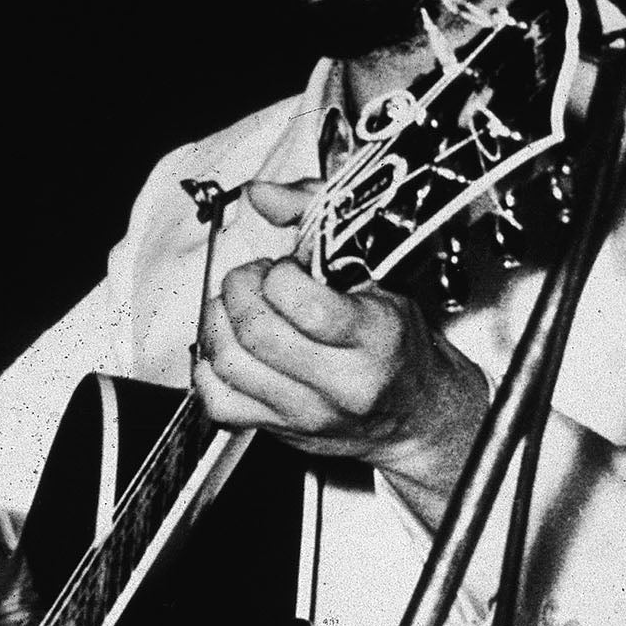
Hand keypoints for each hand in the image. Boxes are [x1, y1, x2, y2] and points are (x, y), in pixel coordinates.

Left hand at [193, 179, 488, 527]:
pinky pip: (220, 402)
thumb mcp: (380, 275)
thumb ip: (318, 222)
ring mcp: (307, 412)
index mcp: (376, 338)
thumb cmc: (399, 346)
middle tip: (256, 281)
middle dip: (241, 290)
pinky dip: (209, 368)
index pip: (304, 305)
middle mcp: (342, 383)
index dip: (279, 274)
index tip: (287, 268)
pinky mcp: (281, 430)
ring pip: (229, 364)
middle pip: (257, 333)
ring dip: (219, 322)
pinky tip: (230, 346)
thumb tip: (262, 195)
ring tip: (240, 308)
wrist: (417, 415)